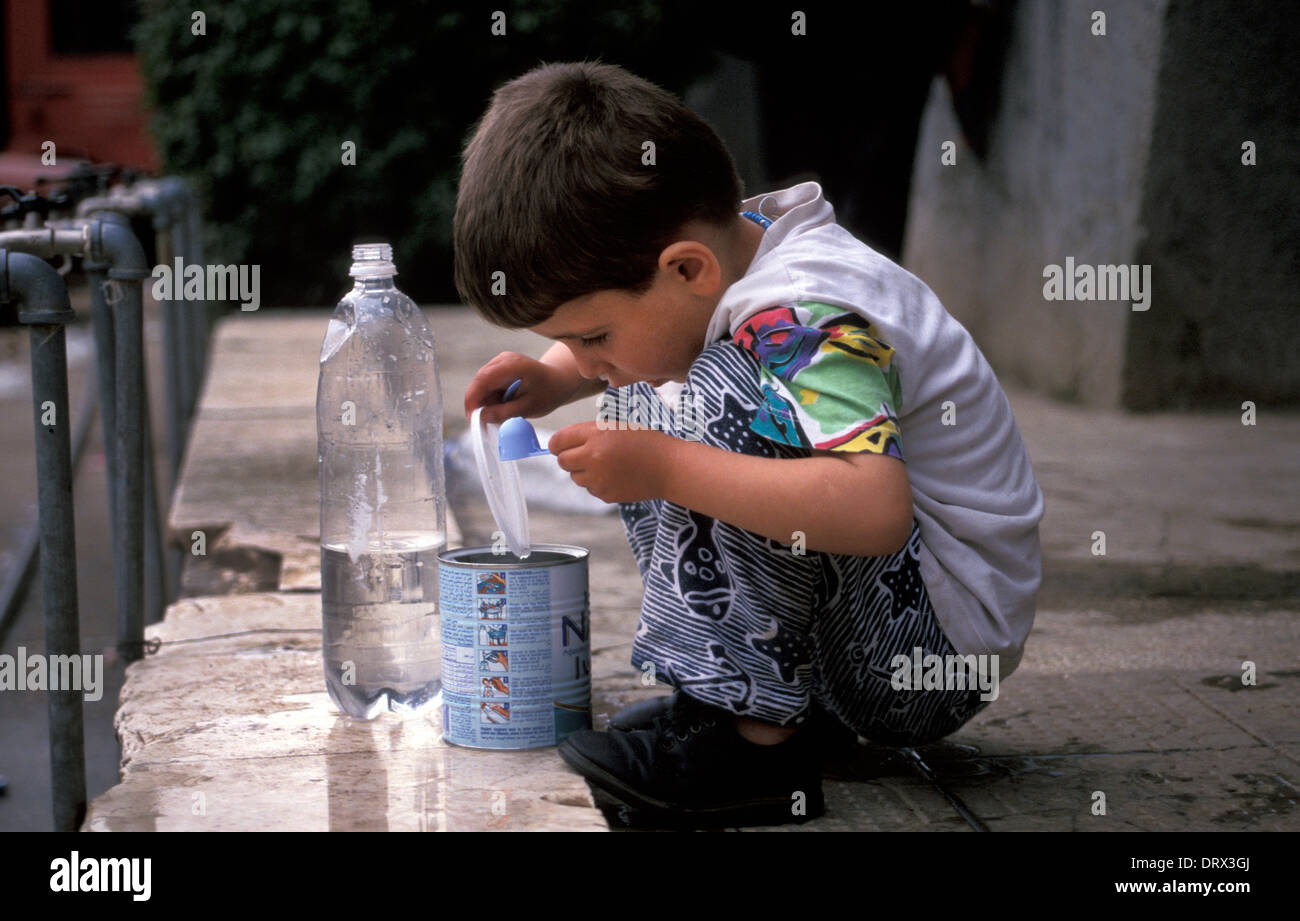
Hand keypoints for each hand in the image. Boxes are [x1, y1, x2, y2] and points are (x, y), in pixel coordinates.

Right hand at [464, 351, 578, 424]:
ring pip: (482, 385)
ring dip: (487, 402)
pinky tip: (504, 406)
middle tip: (485, 423)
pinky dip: (491, 399)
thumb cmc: (548, 393)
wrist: (559, 382)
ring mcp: (500, 362)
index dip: (473, 399)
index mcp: (512, 365)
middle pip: (479, 382)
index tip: (472, 418)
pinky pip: (487, 385)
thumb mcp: (529, 408)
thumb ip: (505, 413)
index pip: (483, 379)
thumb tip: (482, 417)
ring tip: (503, 414)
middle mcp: (503, 360)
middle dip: (478, 403)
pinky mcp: (499, 369)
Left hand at [548, 422, 677, 502]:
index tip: (560, 446)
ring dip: (584, 472)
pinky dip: (598, 483)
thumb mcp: (616, 426)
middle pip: (562, 462)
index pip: (557, 441)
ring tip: (607, 464)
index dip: (557, 444)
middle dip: (569, 458)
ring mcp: (598, 479)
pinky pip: (591, 489)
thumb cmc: (645, 442)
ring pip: (575, 477)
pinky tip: (616, 475)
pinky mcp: (605, 494)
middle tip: (585, 455)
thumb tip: (561, 445)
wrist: (669, 467)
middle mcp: (593, 457)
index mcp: (595, 435)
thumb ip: (588, 433)